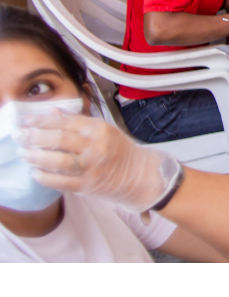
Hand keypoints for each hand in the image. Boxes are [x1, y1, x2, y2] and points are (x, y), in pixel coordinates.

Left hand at [16, 111, 168, 211]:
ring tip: (23, 153)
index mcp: (99, 129)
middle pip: (58, 139)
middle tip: (19, 135)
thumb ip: (77, 121)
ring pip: (57, 160)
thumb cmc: (120, 151)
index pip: (65, 121)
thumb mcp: (103, 130)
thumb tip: (52, 111)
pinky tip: (34, 172)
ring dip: (35, 156)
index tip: (26, 120)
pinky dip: (44, 177)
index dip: (42, 120)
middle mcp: (96, 146)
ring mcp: (92, 166)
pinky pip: (60, 181)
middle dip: (33, 137)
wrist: (140, 175)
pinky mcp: (87, 185)